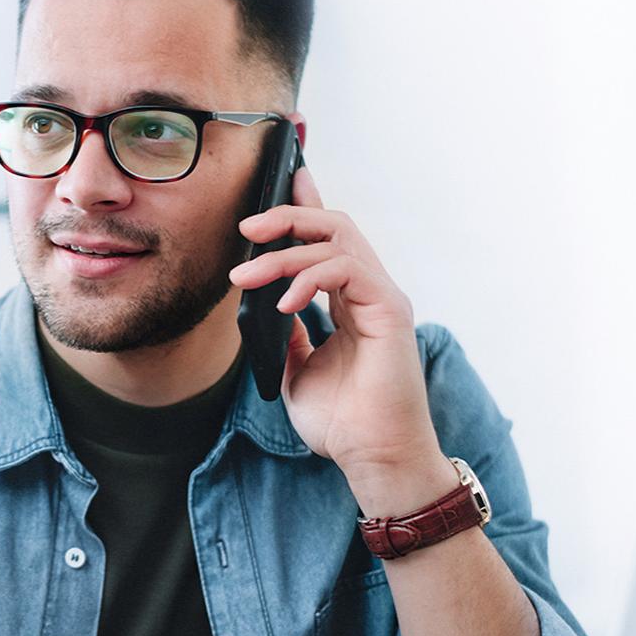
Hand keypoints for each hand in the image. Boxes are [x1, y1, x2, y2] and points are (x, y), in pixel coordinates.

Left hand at [229, 166, 441, 482]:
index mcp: (352, 302)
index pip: (329, 241)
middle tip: (246, 227)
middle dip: (287, 216)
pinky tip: (284, 303)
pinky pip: (346, 270)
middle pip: (333, 226)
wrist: (372, 458)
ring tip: (246, 276)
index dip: (307, 206)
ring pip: (337, 240)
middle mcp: (370, 292)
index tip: (284, 177)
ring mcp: (383, 298)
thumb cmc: (343, 423)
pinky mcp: (390, 310)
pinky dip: (308, 278)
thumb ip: (286, 336)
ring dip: (284, 252)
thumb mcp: (297, 371)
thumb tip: (262, 306)